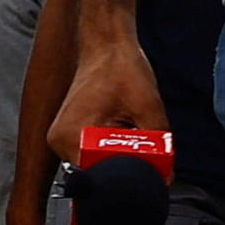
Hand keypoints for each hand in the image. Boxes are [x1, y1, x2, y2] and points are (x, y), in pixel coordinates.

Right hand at [44, 22, 166, 172]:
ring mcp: (62, 140)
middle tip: (140, 139)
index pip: (99, 179)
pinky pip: (93, 153)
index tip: (145, 167)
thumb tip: (165, 178)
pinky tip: (119, 125)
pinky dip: (111, 147)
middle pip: (98, 174)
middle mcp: (60, 143)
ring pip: (97, 165)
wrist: (106, 44)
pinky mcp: (69, 135)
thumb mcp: (149, 110)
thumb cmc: (122, 68)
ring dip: (118, 155)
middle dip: (125, 165)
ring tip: (127, 125)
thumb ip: (159, 147)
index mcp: (72, 138)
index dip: (126, 177)